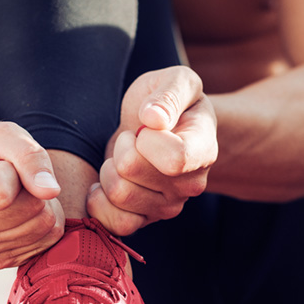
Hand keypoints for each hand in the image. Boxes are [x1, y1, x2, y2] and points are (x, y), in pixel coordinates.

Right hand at [0, 121, 64, 267]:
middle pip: (27, 213)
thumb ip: (29, 157)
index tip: (1, 165)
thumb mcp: (5, 135)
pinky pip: (43, 245)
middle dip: (34, 190)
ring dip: (42, 206)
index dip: (15, 174)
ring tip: (21, 192)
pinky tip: (24, 210)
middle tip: (17, 177)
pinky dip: (44, 224)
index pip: (3, 194)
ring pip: (40, 229)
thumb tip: (50, 191)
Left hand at [88, 66, 217, 234]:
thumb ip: (170, 93)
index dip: (146, 139)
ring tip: (121, 157)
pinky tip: (107, 180)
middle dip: (120, 146)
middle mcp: (190, 185)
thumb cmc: (169, 103)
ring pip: (119, 194)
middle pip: (132, 171)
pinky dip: (100, 201)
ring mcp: (169, 207)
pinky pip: (114, 223)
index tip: (145, 125)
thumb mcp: (176, 80)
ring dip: (108, 170)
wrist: (162, 129)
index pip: (174, 158)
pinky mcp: (145, 220)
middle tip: (131, 138)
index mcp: (203, 150)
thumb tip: (153, 118)